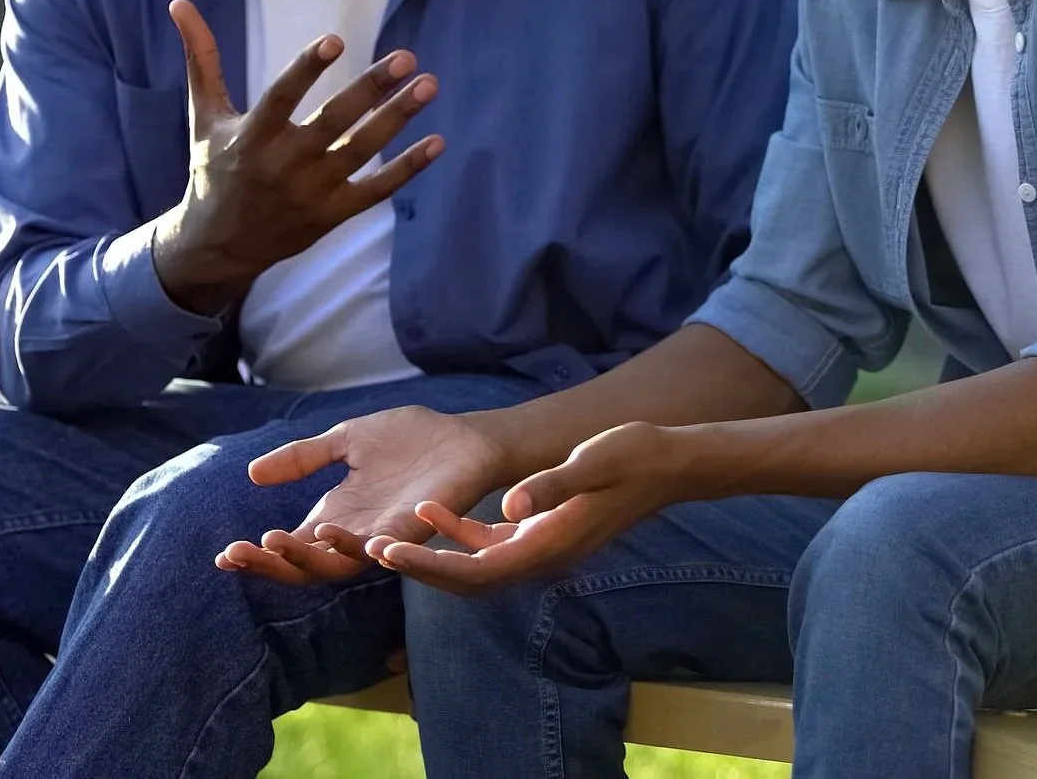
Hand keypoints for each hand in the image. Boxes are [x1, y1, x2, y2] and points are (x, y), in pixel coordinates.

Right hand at [153, 0, 441, 313]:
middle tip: (407, 58)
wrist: (218, 246)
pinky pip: (376, 190)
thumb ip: (201, 60)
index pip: (282, 97)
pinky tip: (437, 141)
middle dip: (371, 89)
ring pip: (361, 151)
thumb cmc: (213, 170)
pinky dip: (407, 168)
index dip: (307, 69)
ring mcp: (311, 192)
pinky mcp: (332, 214)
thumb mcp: (204, 116)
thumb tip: (180, 4)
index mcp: (251, 137)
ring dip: (397, 119)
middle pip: (333, 122)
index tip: (335, 40)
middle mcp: (283, 165)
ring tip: (428, 85)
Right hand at [214, 405, 511, 586]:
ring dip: (306, 554)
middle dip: (269, 563)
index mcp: (336, 516)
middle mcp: (356, 533)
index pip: (290, 547)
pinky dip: (365, 546)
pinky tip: (341, 539)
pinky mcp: (416, 528)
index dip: (257, 556)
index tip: (222, 555)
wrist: (465, 437)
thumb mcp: (346, 440)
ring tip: (274, 539)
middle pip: (306, 565)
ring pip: (339, 561)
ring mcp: (385, 534)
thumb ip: (304, 458)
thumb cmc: (410, 440)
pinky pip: (387, 547)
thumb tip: (252, 474)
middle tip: (238, 553)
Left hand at [366, 422, 685, 595]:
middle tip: (368, 552)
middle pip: (466, 580)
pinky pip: (488, 544)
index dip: (429, 567)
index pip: (476, 571)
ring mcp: (539, 547)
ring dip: (430, 557)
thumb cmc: (634, 456)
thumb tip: (512, 506)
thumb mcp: (594, 460)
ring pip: (472, 567)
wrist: (669, 464)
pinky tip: (430, 511)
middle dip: (418, 569)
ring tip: (383, 542)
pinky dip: (456, 534)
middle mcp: (540, 556)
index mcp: (548, 546)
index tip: (389, 554)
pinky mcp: (539, 532)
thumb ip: (553, 484)